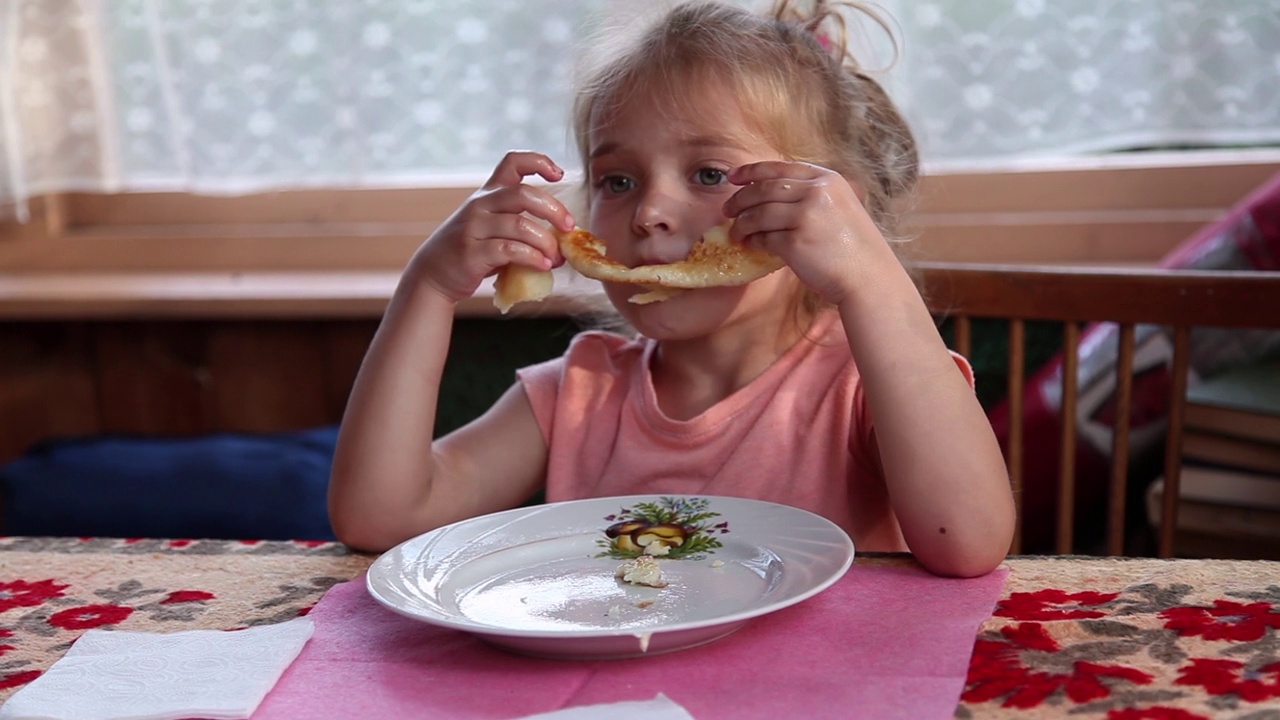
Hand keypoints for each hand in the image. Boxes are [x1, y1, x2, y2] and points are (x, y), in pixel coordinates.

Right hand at [409, 151, 575, 302]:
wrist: (433, 275)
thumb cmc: (472, 252)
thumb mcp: (492, 228)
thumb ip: (520, 225)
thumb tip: (562, 237)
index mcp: (488, 194)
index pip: (513, 161)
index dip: (539, 161)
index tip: (558, 174)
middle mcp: (480, 205)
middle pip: (524, 193)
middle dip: (553, 209)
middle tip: (569, 227)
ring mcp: (474, 227)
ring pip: (520, 225)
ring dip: (545, 242)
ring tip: (556, 258)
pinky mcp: (472, 252)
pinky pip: (510, 250)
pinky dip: (532, 258)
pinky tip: (542, 266)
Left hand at [723, 161, 893, 305]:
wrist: (869, 278)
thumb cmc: (853, 248)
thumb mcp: (841, 206)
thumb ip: (813, 195)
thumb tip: (769, 194)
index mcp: (827, 179)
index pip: (780, 168)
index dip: (752, 171)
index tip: (733, 177)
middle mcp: (817, 192)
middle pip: (764, 189)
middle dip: (740, 199)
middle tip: (727, 209)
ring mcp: (806, 216)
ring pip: (759, 214)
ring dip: (741, 223)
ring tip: (735, 232)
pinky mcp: (796, 242)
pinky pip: (764, 239)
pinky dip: (753, 241)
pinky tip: (749, 245)